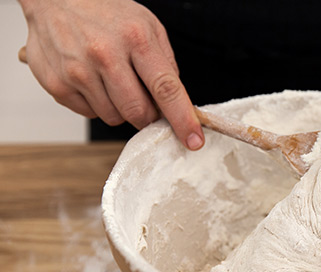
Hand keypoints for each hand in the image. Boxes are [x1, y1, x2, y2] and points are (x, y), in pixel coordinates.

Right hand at [18, 0, 204, 149]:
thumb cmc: (106, 12)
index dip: (182, 119)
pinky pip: (90, 114)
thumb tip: (177, 103)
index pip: (166, 88)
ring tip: (112, 80)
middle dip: (148, 115)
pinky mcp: (58, 85)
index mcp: (135, 38)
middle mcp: (105, 54)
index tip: (193, 140)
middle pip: (139, 112)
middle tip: (144, 99)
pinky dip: (97, 104)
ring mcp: (78, 71)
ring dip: (121, 109)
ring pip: (114, 117)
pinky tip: (92, 79)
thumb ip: (165, 64)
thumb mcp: (146, 25)